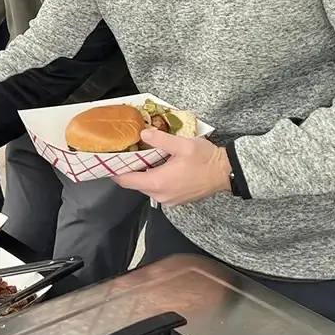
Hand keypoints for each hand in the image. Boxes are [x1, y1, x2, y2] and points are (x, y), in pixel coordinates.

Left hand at [112, 131, 230, 206]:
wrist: (226, 172)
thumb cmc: (205, 159)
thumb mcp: (182, 144)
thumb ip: (161, 140)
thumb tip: (143, 134)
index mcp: (158, 183)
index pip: (127, 181)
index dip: (115, 172)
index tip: (108, 161)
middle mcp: (160, 195)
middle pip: (136, 184)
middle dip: (129, 171)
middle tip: (126, 154)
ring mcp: (169, 200)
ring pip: (147, 187)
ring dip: (143, 175)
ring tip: (141, 157)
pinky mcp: (177, 200)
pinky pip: (158, 190)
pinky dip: (154, 179)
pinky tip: (158, 166)